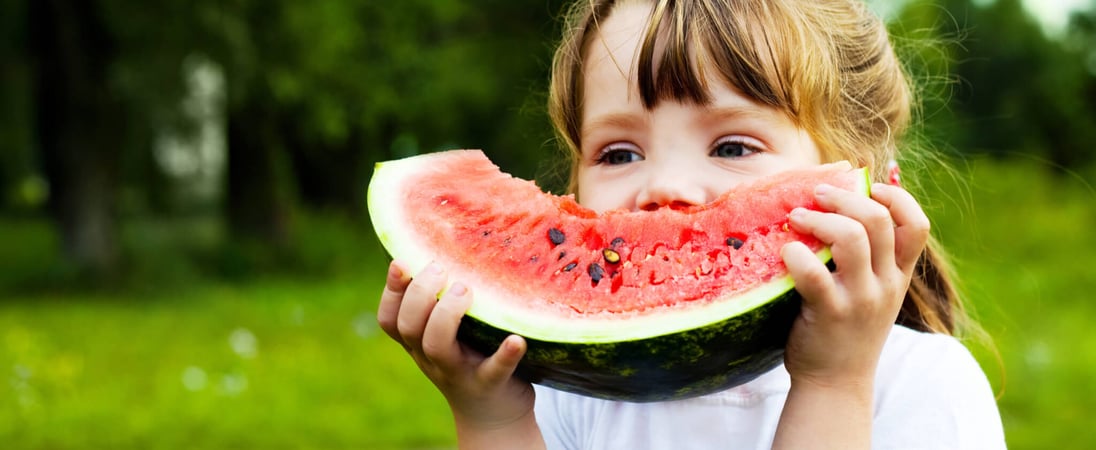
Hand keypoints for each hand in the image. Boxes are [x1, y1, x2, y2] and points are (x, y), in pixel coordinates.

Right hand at [376, 260, 536, 437]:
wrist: (493, 414)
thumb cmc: (470, 359)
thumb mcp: (447, 334)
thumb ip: (439, 302)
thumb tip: (440, 250)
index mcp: (418, 343)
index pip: (389, 318)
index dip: (391, 291)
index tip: (402, 262)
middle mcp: (431, 357)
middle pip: (408, 327)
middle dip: (420, 295)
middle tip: (441, 270)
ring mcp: (458, 372)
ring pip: (436, 345)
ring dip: (447, 315)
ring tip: (466, 290)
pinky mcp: (490, 384)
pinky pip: (494, 370)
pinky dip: (505, 354)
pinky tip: (517, 338)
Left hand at [780, 182, 930, 386]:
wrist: (835, 384)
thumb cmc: (845, 331)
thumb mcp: (871, 294)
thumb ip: (867, 259)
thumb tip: (840, 207)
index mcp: (898, 276)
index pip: (917, 226)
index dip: (898, 198)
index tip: (870, 187)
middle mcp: (885, 285)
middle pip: (879, 221)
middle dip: (846, 197)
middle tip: (816, 195)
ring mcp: (860, 299)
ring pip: (853, 238)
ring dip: (820, 218)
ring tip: (796, 217)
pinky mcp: (829, 313)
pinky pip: (814, 273)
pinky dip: (796, 254)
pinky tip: (784, 251)